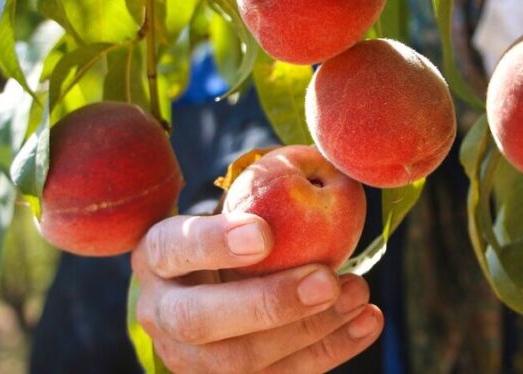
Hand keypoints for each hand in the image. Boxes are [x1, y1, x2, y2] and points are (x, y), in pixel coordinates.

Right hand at [131, 213, 382, 372]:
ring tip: (357, 293)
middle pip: (198, 320)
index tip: (264, 232)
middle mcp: (160, 312)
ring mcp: (188, 358)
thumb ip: (267, 190)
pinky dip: (328, 351)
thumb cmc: (232, 234)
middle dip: (267, 304)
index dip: (214, 243)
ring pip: (238, 362)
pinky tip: (366, 322)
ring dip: (308, 331)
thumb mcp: (232, 207)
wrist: (212, 287)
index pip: (174, 248)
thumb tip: (329, 168)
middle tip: (326, 280)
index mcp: (155, 256)